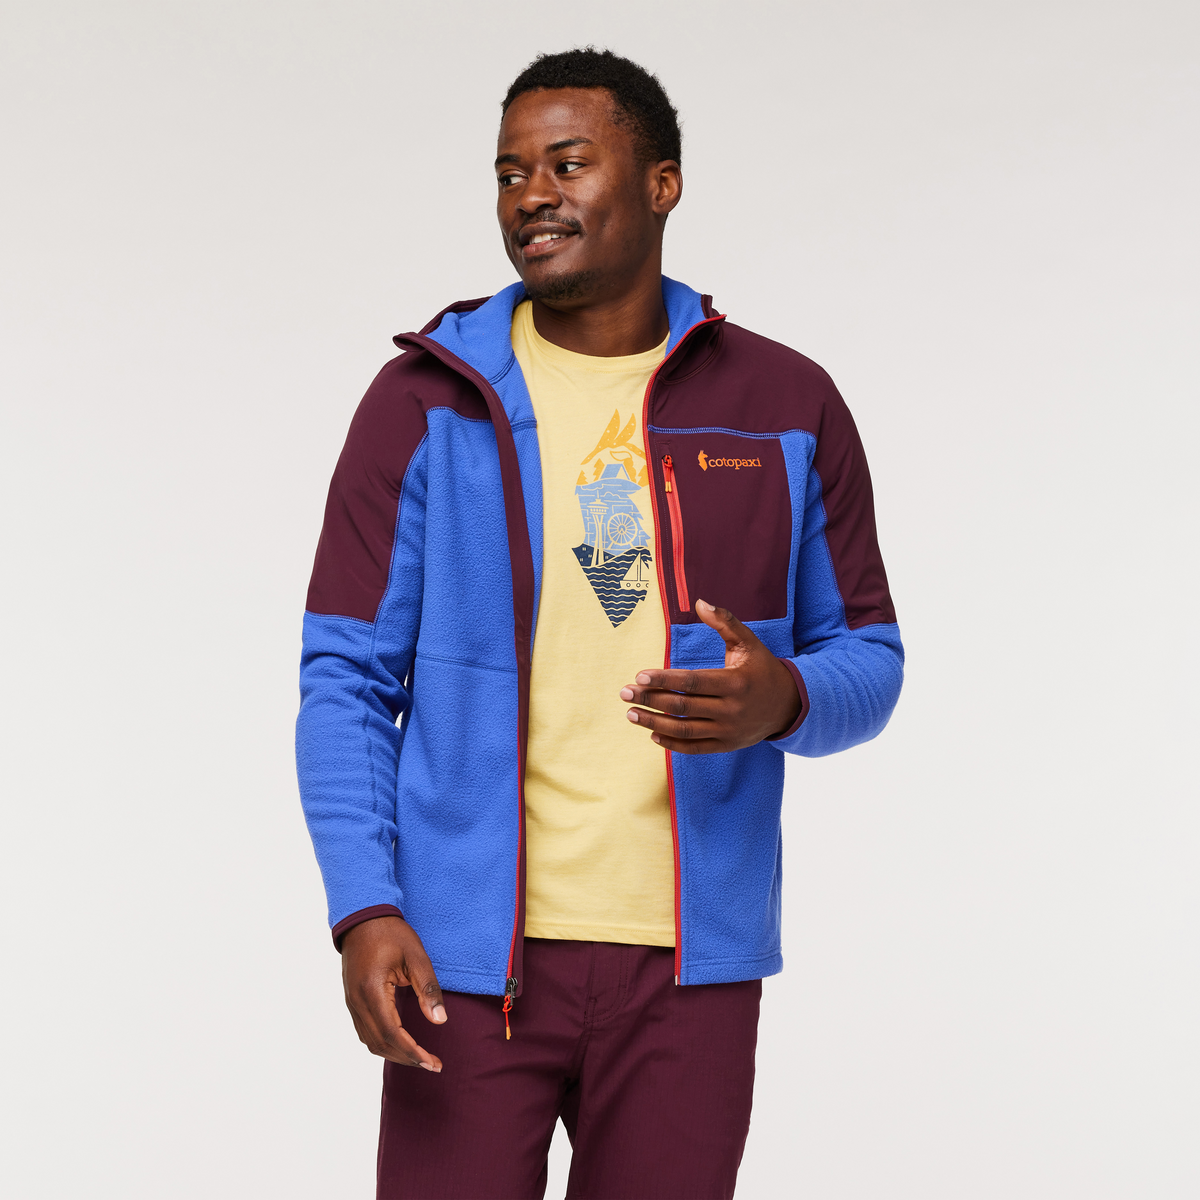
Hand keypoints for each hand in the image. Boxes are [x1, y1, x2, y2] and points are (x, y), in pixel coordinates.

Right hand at [341, 915, 446, 1070]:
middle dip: (407, 1058)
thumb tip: (440, 1021)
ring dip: (394, 1054)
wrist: (362, 918)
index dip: (414, 1053)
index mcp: (372, 991)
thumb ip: (427, 988)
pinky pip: (365, 1031)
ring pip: (371, 1041)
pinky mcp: (352, 1000)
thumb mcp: (416, 956)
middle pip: (380, 1044)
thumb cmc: (390, 933)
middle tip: (432, 1064)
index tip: (433, 1063)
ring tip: (419, 1058)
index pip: (393, 1034)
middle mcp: (358, 1002)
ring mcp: (352, 1002)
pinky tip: (400, 1043)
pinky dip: (383, 1043)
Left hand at [619, 599, 800, 754]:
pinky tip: (653, 733)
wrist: (789, 705)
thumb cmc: (762, 669)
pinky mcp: (727, 745)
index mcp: (734, 682)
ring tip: (631, 713)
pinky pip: (695, 748)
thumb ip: (724, 622)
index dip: (663, 680)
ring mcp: (728, 731)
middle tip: (624, 693)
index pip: (691, 682)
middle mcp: (731, 709)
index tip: (639, 676)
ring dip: (654, 723)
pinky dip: (672, 743)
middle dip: (650, 700)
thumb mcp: (748, 642)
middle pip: (682, 706)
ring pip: (684, 729)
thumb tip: (699, 601)